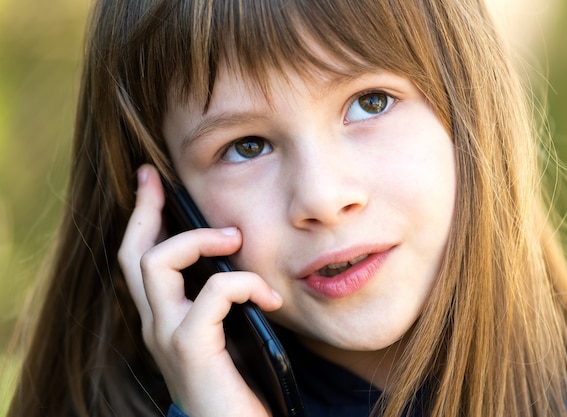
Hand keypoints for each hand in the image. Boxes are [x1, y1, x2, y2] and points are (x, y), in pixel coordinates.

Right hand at [118, 164, 282, 416]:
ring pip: (157, 263)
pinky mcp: (191, 350)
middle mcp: (156, 325)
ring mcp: (168, 337)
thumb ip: (222, 299)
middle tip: (155, 178)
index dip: (141, 216)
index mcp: (164, 318)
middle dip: (145, 208)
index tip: (149, 180)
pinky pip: (210, 294)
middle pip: (133, 253)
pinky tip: (267, 296)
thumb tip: (239, 254)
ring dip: (197, 240)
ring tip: (234, 240)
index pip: (139, 257)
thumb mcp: (227, 331)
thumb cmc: (239, 383)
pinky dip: (241, 283)